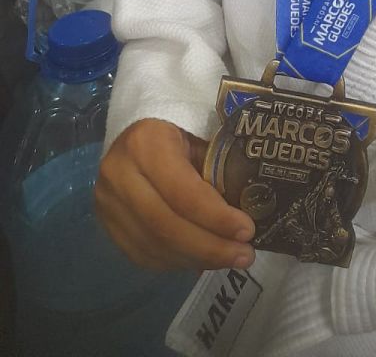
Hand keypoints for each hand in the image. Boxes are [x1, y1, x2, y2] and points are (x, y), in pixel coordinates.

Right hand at [96, 119, 256, 270]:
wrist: (134, 135)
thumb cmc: (178, 130)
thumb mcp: (198, 138)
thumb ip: (217, 170)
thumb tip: (252, 208)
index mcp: (145, 145)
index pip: (183, 193)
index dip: (216, 217)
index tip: (247, 230)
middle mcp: (118, 176)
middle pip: (166, 226)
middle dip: (210, 246)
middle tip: (244, 255)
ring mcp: (108, 204)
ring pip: (154, 246)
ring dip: (196, 258)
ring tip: (230, 260)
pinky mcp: (107, 225)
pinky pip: (144, 254)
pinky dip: (177, 262)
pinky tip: (202, 260)